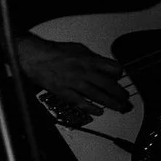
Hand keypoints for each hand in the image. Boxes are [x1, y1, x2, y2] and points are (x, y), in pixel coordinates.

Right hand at [15, 35, 132, 116]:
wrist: (35, 58)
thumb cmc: (54, 52)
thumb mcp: (79, 48)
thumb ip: (92, 57)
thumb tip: (103, 64)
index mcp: (90, 60)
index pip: (114, 68)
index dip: (119, 74)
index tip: (119, 77)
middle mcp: (85, 72)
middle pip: (109, 85)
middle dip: (120, 93)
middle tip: (125, 98)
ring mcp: (75, 83)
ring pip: (98, 96)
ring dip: (111, 103)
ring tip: (118, 107)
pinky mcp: (65, 92)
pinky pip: (81, 103)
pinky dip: (91, 108)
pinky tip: (98, 111)